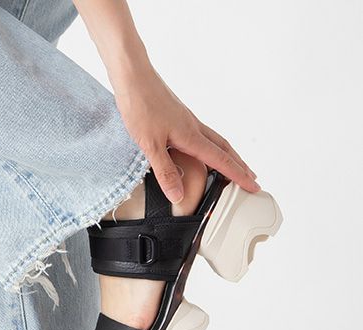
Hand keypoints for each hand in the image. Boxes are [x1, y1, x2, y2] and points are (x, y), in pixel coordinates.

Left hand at [114, 65, 259, 203]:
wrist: (132, 75)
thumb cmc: (140, 105)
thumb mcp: (149, 145)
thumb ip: (165, 171)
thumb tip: (178, 196)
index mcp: (190, 135)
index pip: (220, 160)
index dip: (237, 175)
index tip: (253, 186)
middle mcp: (193, 127)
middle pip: (224, 148)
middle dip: (238, 165)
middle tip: (251, 178)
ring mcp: (185, 120)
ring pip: (214, 140)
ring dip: (226, 154)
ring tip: (233, 166)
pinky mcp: (176, 116)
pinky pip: (201, 134)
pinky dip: (210, 145)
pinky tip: (201, 148)